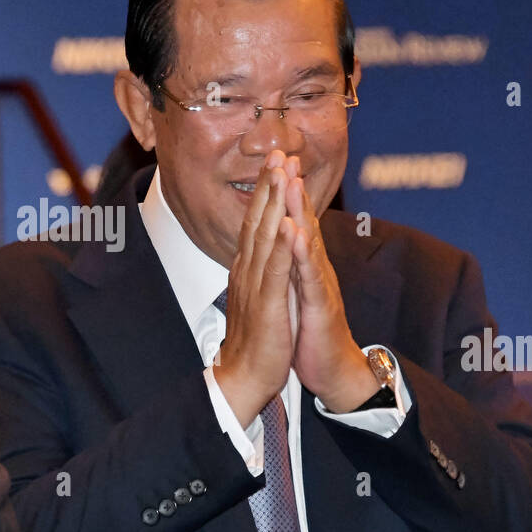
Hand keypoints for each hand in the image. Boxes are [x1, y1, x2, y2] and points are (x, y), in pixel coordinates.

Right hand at [214, 150, 299, 427]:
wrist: (244, 379)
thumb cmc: (255, 343)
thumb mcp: (257, 298)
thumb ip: (259, 274)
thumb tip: (260, 254)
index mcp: (248, 270)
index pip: (257, 224)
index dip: (266, 192)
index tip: (275, 164)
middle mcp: (248, 271)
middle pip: (258, 221)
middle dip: (269, 185)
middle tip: (278, 152)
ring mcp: (256, 286)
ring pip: (265, 237)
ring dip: (275, 204)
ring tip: (282, 174)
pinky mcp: (268, 305)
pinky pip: (274, 271)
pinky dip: (281, 246)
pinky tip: (288, 225)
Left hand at [280, 157, 378, 411]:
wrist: (334, 370)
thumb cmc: (313, 333)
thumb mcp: (298, 293)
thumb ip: (293, 267)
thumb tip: (283, 244)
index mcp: (305, 266)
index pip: (295, 223)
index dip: (285, 193)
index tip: (275, 162)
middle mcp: (315, 269)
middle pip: (304, 222)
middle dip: (294, 188)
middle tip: (285, 155)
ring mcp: (320, 285)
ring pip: (310, 242)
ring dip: (300, 211)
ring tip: (292, 182)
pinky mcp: (321, 305)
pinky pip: (310, 276)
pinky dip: (303, 253)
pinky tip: (296, 234)